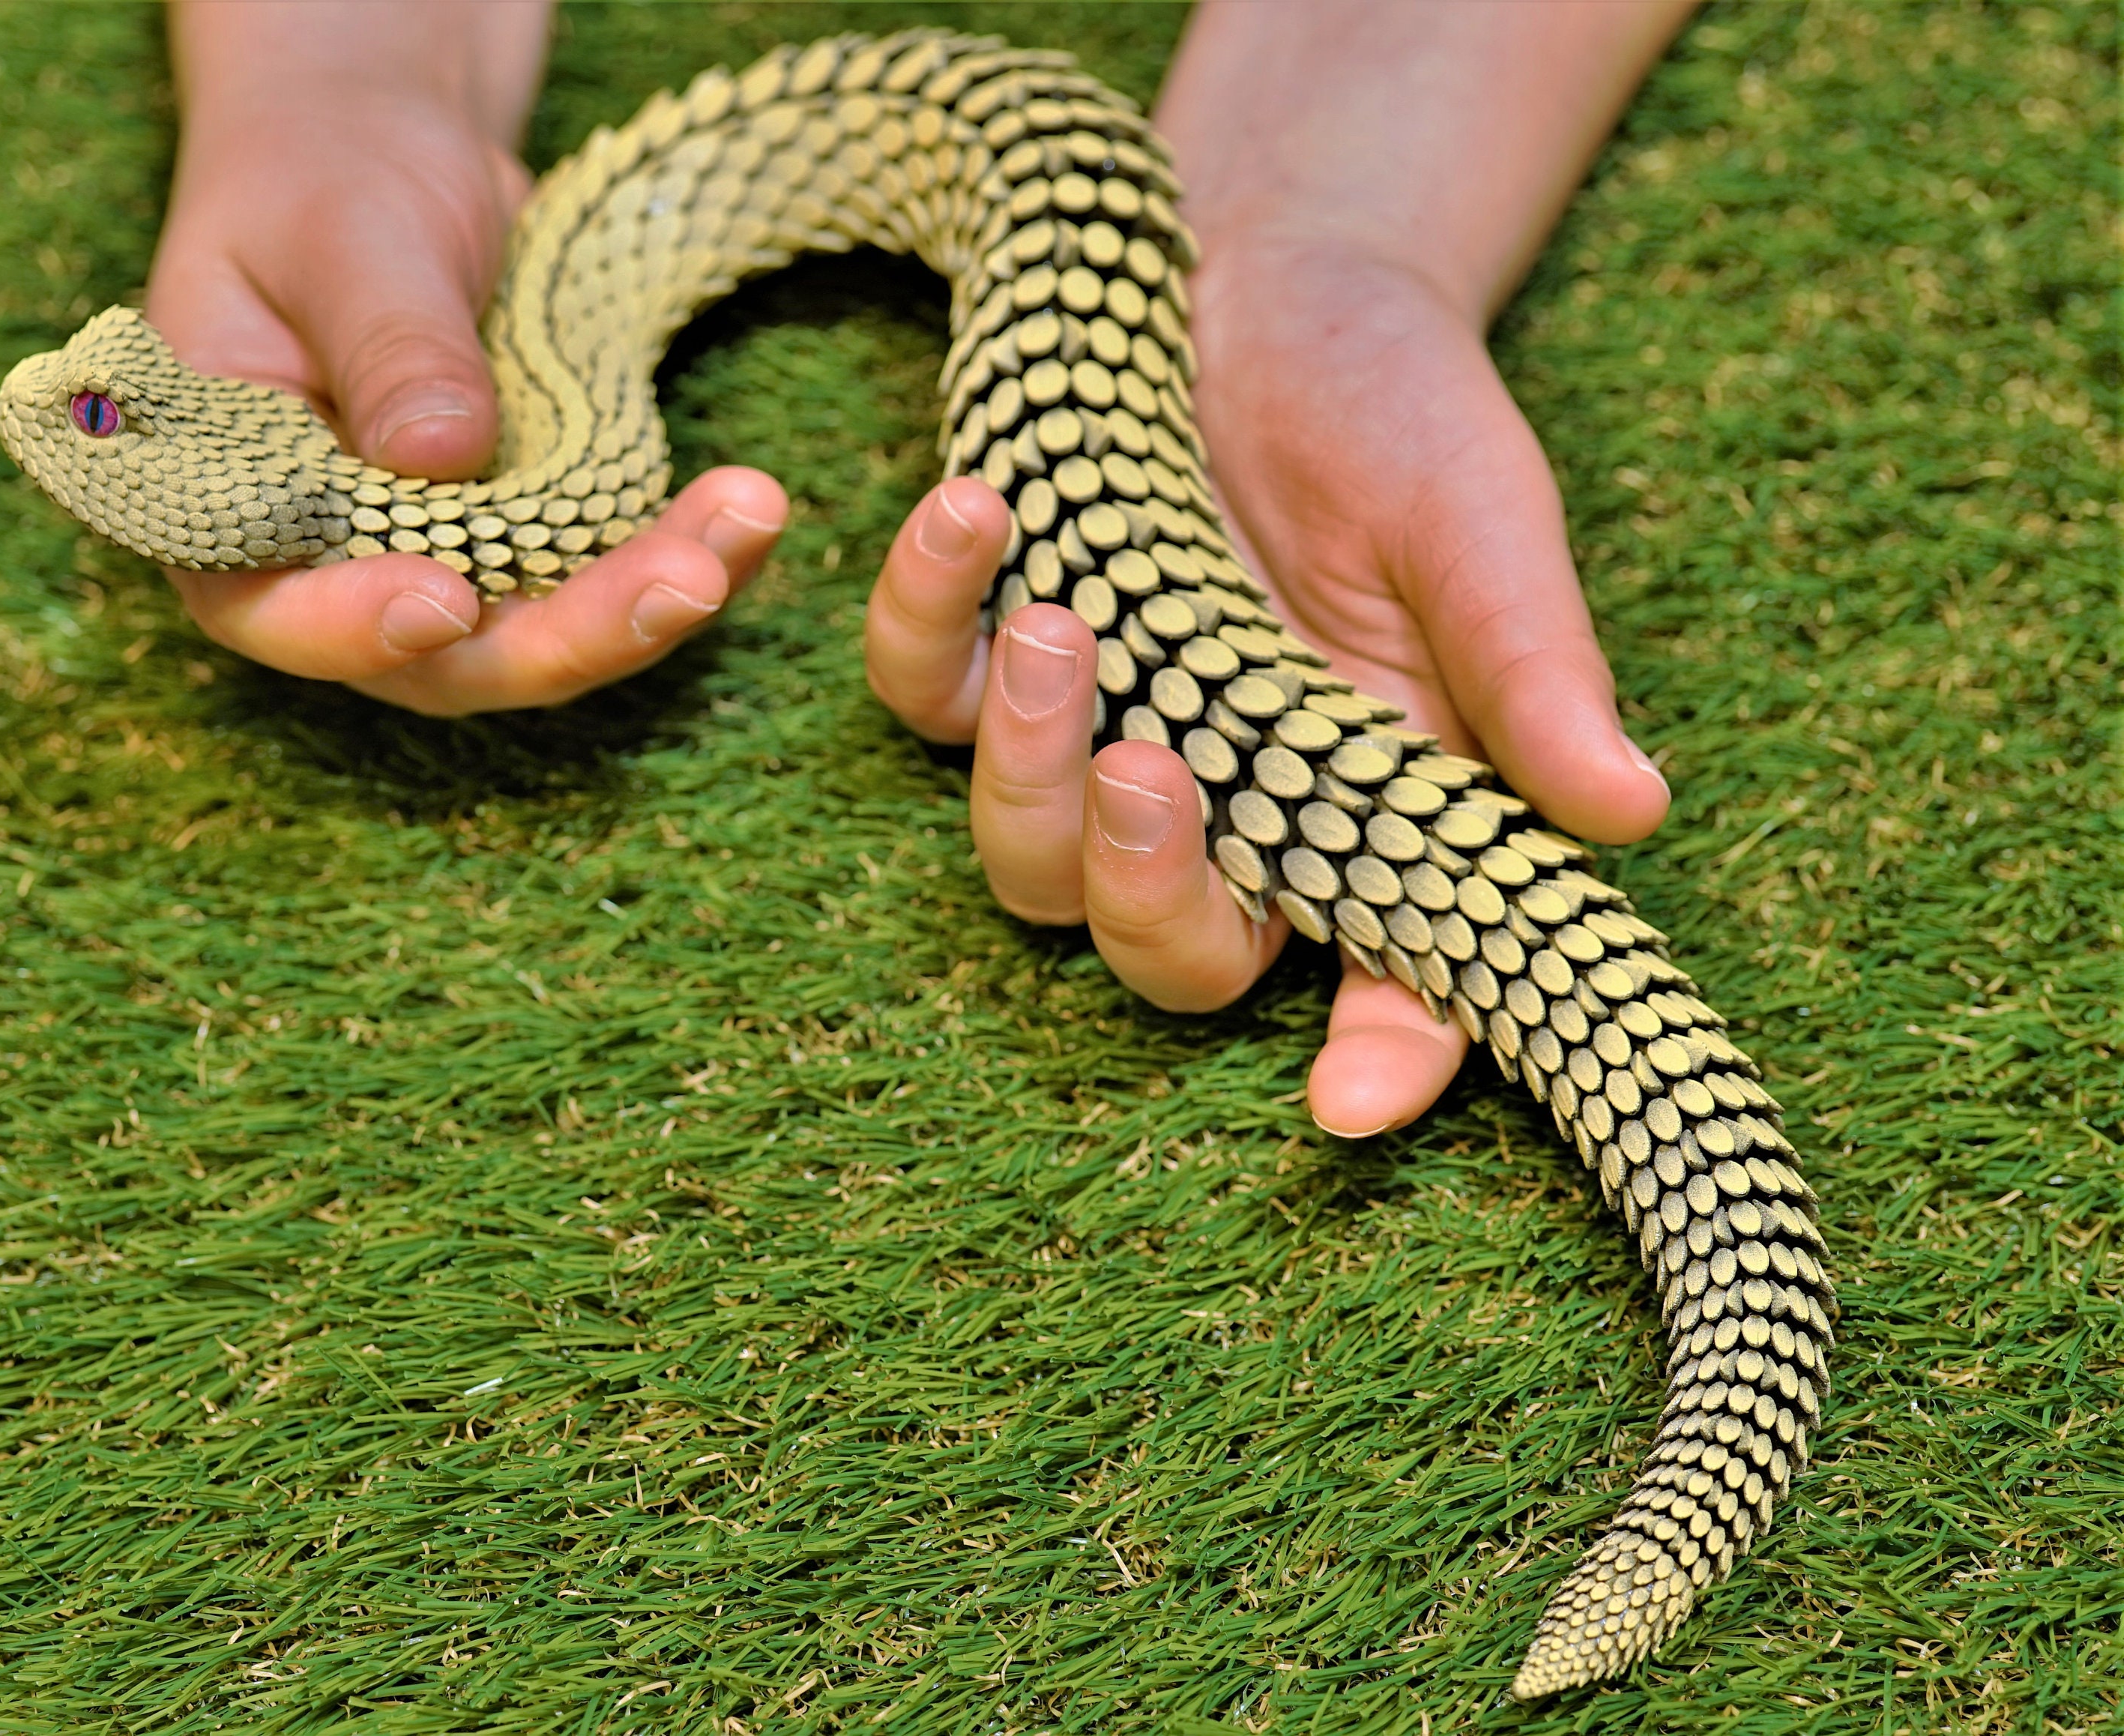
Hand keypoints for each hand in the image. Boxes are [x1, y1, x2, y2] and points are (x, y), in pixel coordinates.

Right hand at [145, 1, 784, 714]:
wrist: (395, 160)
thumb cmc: (328, 183)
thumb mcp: (344, 239)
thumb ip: (383, 347)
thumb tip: (441, 456)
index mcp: (232, 504)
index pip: (271, 608)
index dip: (354, 630)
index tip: (445, 602)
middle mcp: (336, 565)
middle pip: (442, 658)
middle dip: (568, 634)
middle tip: (682, 583)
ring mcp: (447, 565)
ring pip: (544, 634)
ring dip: (653, 601)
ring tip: (747, 521)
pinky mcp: (536, 544)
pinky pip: (610, 578)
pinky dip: (688, 554)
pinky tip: (752, 512)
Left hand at [864, 246, 1668, 1136]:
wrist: (1277, 281)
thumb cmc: (1403, 414)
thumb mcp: (1480, 527)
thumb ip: (1531, 670)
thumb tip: (1632, 809)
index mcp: (1375, 810)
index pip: (1393, 980)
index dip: (1377, 1060)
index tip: (1346, 1107)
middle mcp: (1233, 807)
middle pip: (1168, 954)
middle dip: (1149, 897)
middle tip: (1151, 772)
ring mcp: (1103, 733)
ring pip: (1022, 863)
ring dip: (1023, 770)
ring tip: (1058, 624)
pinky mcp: (992, 644)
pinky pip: (918, 688)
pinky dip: (922, 616)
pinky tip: (972, 511)